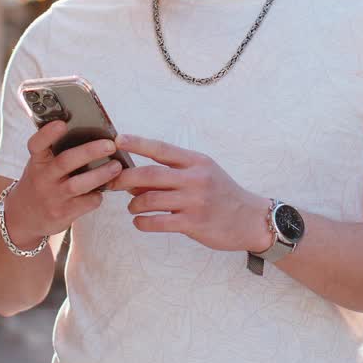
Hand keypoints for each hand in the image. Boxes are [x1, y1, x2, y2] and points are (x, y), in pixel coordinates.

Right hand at [2, 120, 121, 248]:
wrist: (24, 217)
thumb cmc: (41, 182)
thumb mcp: (41, 165)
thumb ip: (56, 152)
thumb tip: (91, 133)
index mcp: (37, 161)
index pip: (37, 144)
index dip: (48, 133)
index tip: (62, 123)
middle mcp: (42, 178)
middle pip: (65, 161)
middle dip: (90, 152)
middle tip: (110, 145)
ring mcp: (52, 196)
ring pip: (78, 184)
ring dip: (100, 175)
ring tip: (117, 166)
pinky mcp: (63, 213)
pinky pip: (86, 203)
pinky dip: (98, 195)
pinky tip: (105, 188)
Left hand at [110, 134, 273, 252]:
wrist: (250, 219)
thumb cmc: (221, 194)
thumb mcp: (202, 174)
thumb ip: (173, 174)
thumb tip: (135, 179)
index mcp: (196, 162)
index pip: (161, 149)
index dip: (137, 143)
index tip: (118, 140)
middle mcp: (195, 178)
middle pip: (149, 174)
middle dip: (125, 178)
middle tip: (112, 183)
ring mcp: (194, 201)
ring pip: (150, 199)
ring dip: (134, 203)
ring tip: (133, 207)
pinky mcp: (193, 223)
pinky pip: (158, 222)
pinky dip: (143, 222)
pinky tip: (140, 222)